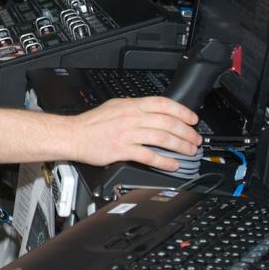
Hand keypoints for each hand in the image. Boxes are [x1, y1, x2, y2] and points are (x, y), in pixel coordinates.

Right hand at [65, 97, 200, 171]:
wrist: (73, 135)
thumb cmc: (91, 124)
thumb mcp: (114, 106)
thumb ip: (132, 107)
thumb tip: (149, 109)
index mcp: (131, 105)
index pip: (163, 104)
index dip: (182, 111)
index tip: (192, 119)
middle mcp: (131, 118)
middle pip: (167, 122)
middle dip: (186, 131)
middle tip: (195, 139)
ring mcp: (128, 134)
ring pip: (161, 138)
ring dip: (180, 146)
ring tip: (189, 151)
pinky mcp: (122, 150)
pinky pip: (148, 155)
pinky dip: (163, 161)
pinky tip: (172, 165)